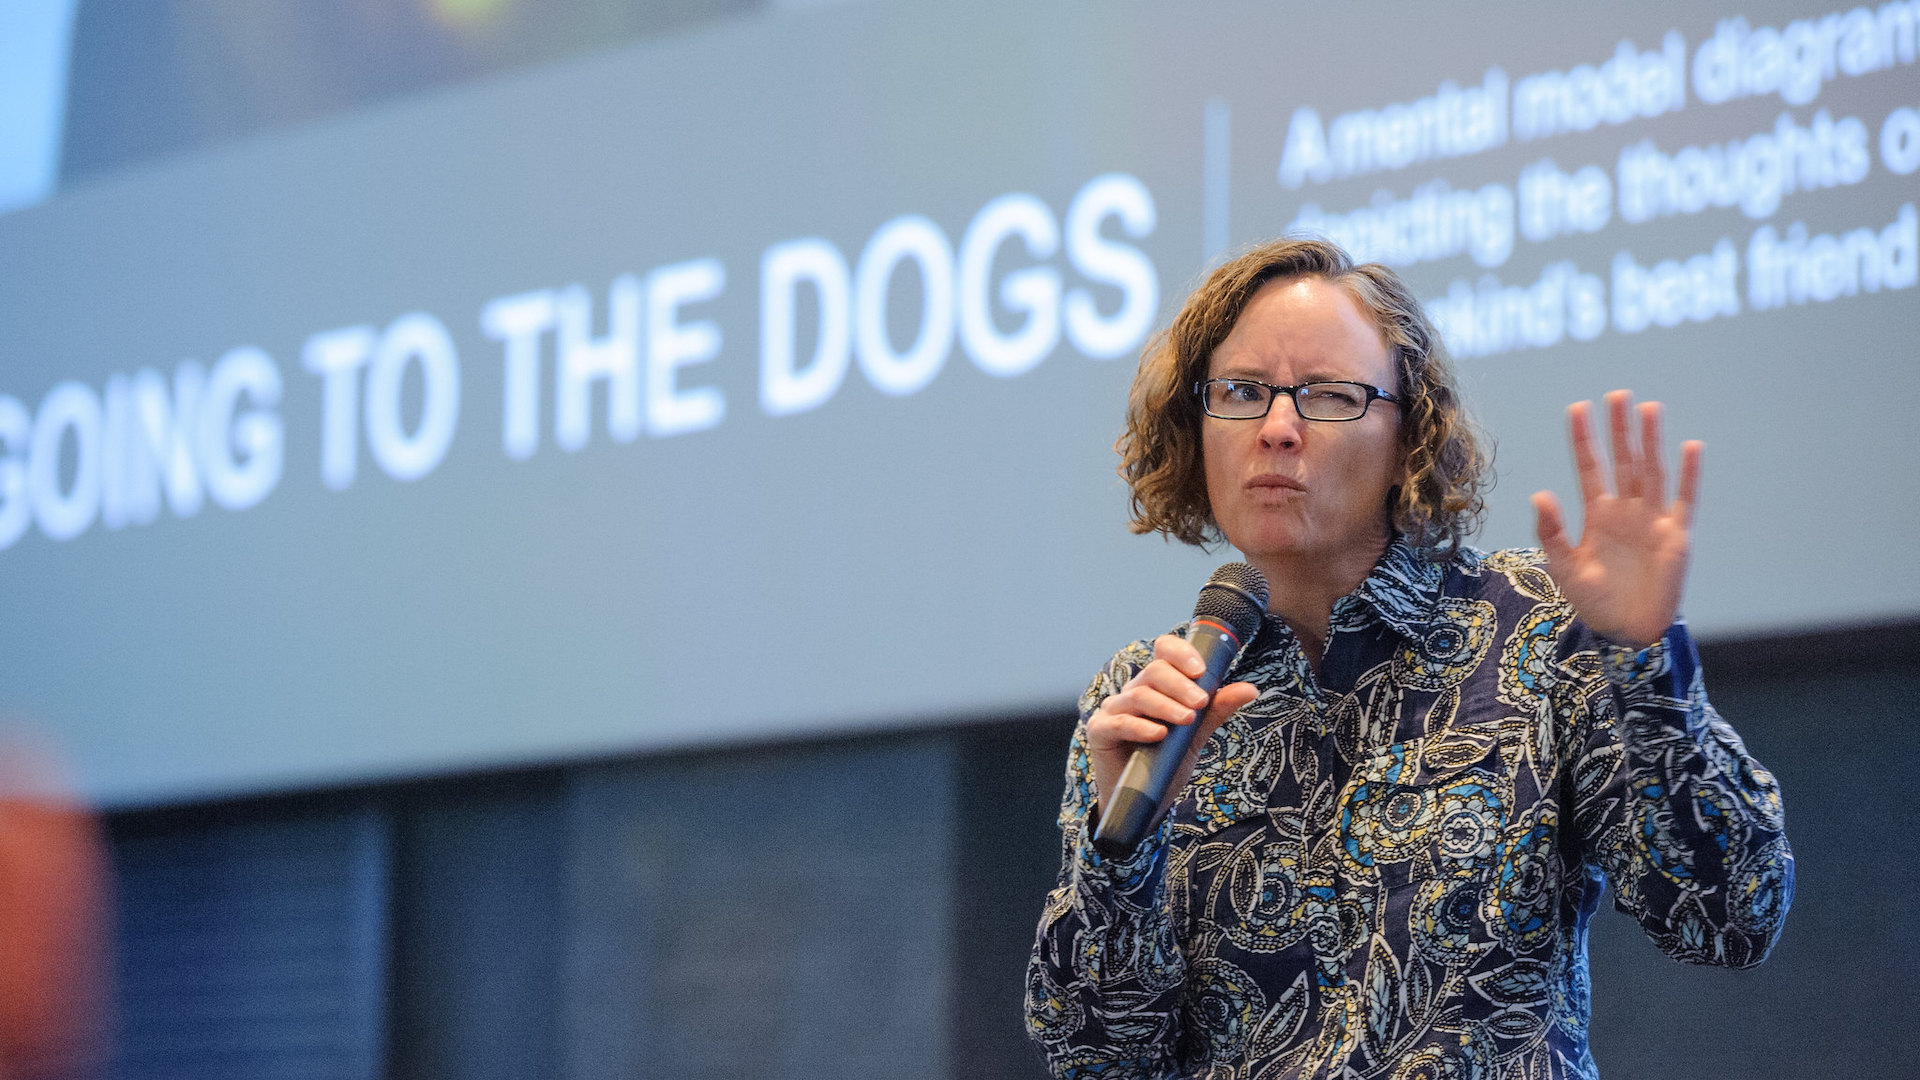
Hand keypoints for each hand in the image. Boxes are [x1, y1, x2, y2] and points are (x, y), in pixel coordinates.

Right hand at [1086, 634, 1257, 821]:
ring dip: (1166, 706)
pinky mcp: (1100, 730)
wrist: (1145, 802)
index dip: (1180, 652)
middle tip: (1201, 703)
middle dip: (1181, 685)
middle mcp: (1134, 691)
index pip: (1164, 651)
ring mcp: (1114, 709)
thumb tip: (1251, 689)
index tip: (1200, 670)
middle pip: (1154, 671)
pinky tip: (1159, 734)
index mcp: (1157, 685)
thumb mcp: (1196, 734)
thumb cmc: (1166, 762)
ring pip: (1139, 695)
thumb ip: (1216, 710)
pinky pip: (1119, 722)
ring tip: (1187, 720)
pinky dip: (1141, 726)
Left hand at [1531, 390, 1700, 648]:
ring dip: (1651, 441)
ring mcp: (1652, 520)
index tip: (1578, 407)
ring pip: (1651, 471)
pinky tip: (1690, 447)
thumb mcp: (1564, 566)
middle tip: (1617, 395)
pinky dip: (1688, 474)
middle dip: (1619, 429)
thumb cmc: (1593, 600)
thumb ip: (1552, 530)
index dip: (1584, 439)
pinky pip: (1684, 499)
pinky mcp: (1676, 535)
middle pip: (1623, 460)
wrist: (1626, 630)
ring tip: (1648, 409)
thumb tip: (1539, 493)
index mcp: (1597, 515)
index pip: (1589, 467)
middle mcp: (1625, 510)